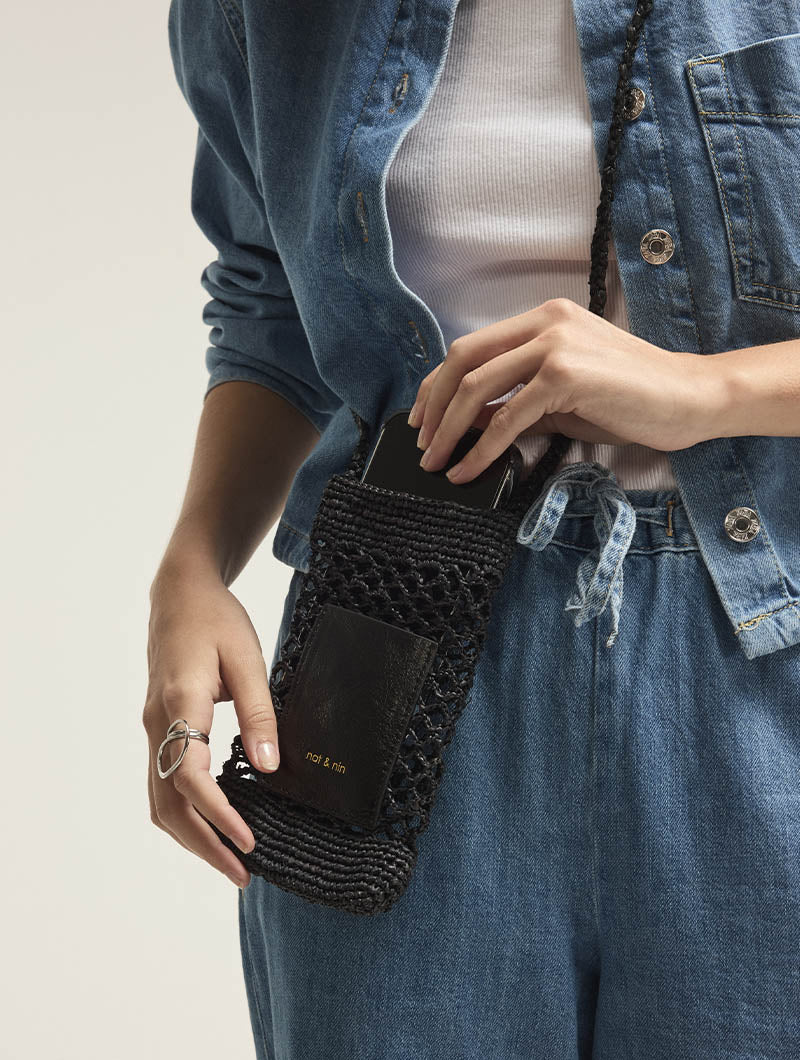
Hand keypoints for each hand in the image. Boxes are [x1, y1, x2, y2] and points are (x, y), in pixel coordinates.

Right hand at [143, 564, 280, 888]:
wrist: (180, 594)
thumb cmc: (216, 620)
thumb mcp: (248, 659)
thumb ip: (260, 713)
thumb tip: (270, 766)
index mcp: (181, 704)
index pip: (191, 777)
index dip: (218, 816)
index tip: (247, 842)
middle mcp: (158, 723)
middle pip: (169, 802)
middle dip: (204, 844)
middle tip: (243, 873)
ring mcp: (153, 728)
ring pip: (161, 799)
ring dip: (192, 835)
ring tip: (230, 860)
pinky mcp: (159, 728)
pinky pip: (163, 782)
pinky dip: (184, 813)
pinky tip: (212, 824)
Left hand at [408, 297, 725, 482]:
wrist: (688, 399)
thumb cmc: (629, 400)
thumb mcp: (560, 399)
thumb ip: (514, 403)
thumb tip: (470, 425)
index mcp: (542, 318)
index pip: (469, 347)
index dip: (436, 384)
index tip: (421, 418)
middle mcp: (545, 321)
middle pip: (462, 360)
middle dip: (433, 406)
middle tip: (421, 443)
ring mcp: (556, 343)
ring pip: (477, 386)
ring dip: (449, 429)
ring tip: (436, 462)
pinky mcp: (567, 374)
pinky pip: (508, 416)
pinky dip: (482, 448)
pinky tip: (469, 470)